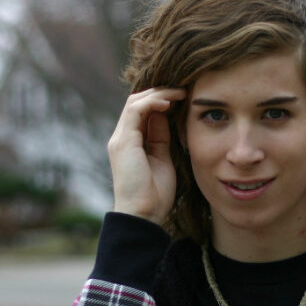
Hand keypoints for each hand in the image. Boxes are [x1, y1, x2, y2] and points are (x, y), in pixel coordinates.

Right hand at [108, 87, 186, 225]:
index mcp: (131, 142)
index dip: (162, 101)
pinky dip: (153, 102)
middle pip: (137, 102)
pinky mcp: (124, 141)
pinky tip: (169, 102)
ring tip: (180, 93)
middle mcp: (122, 138)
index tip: (184, 98)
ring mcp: (121, 139)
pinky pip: (136, 110)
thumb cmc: (155, 194)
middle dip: (160, 92)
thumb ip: (162, 138)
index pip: (143, 111)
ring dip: (159, 94)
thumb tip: (167, 117)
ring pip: (135, 102)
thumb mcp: (162, 159)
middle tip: (183, 90)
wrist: (143, 214)